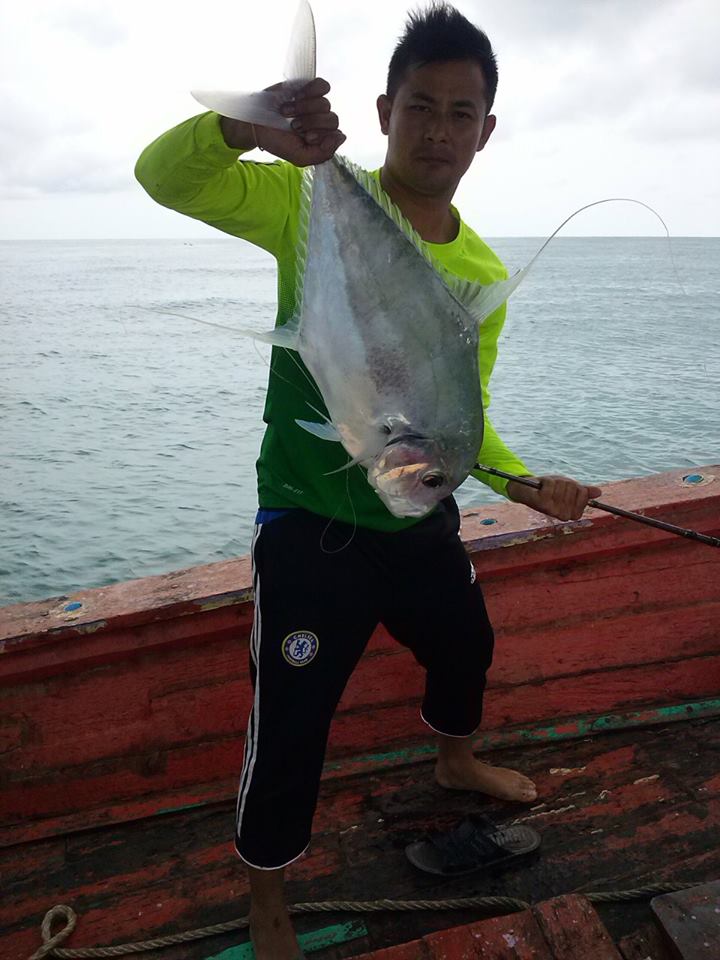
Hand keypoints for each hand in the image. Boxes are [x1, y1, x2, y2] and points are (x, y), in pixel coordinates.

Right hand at [220, 78, 345, 165]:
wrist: (256, 124)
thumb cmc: (277, 142)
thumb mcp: (299, 157)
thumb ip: (322, 154)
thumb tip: (341, 137)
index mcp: (322, 139)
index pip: (336, 135)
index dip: (322, 134)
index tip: (306, 137)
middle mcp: (322, 122)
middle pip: (332, 119)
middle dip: (311, 122)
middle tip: (294, 126)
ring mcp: (316, 105)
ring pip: (326, 104)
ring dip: (304, 108)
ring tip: (287, 112)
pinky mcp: (309, 89)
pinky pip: (322, 86)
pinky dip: (311, 91)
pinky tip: (297, 96)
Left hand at [506, 474, 602, 520]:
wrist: (528, 490)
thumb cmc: (550, 490)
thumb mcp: (569, 489)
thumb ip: (583, 492)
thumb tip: (599, 492)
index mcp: (571, 513)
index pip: (584, 497)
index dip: (578, 489)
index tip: (570, 490)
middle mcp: (562, 514)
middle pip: (574, 490)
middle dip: (566, 483)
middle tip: (557, 486)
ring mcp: (551, 509)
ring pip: (563, 486)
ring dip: (557, 481)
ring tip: (549, 486)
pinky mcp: (541, 503)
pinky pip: (552, 485)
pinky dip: (548, 480)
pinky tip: (543, 485)